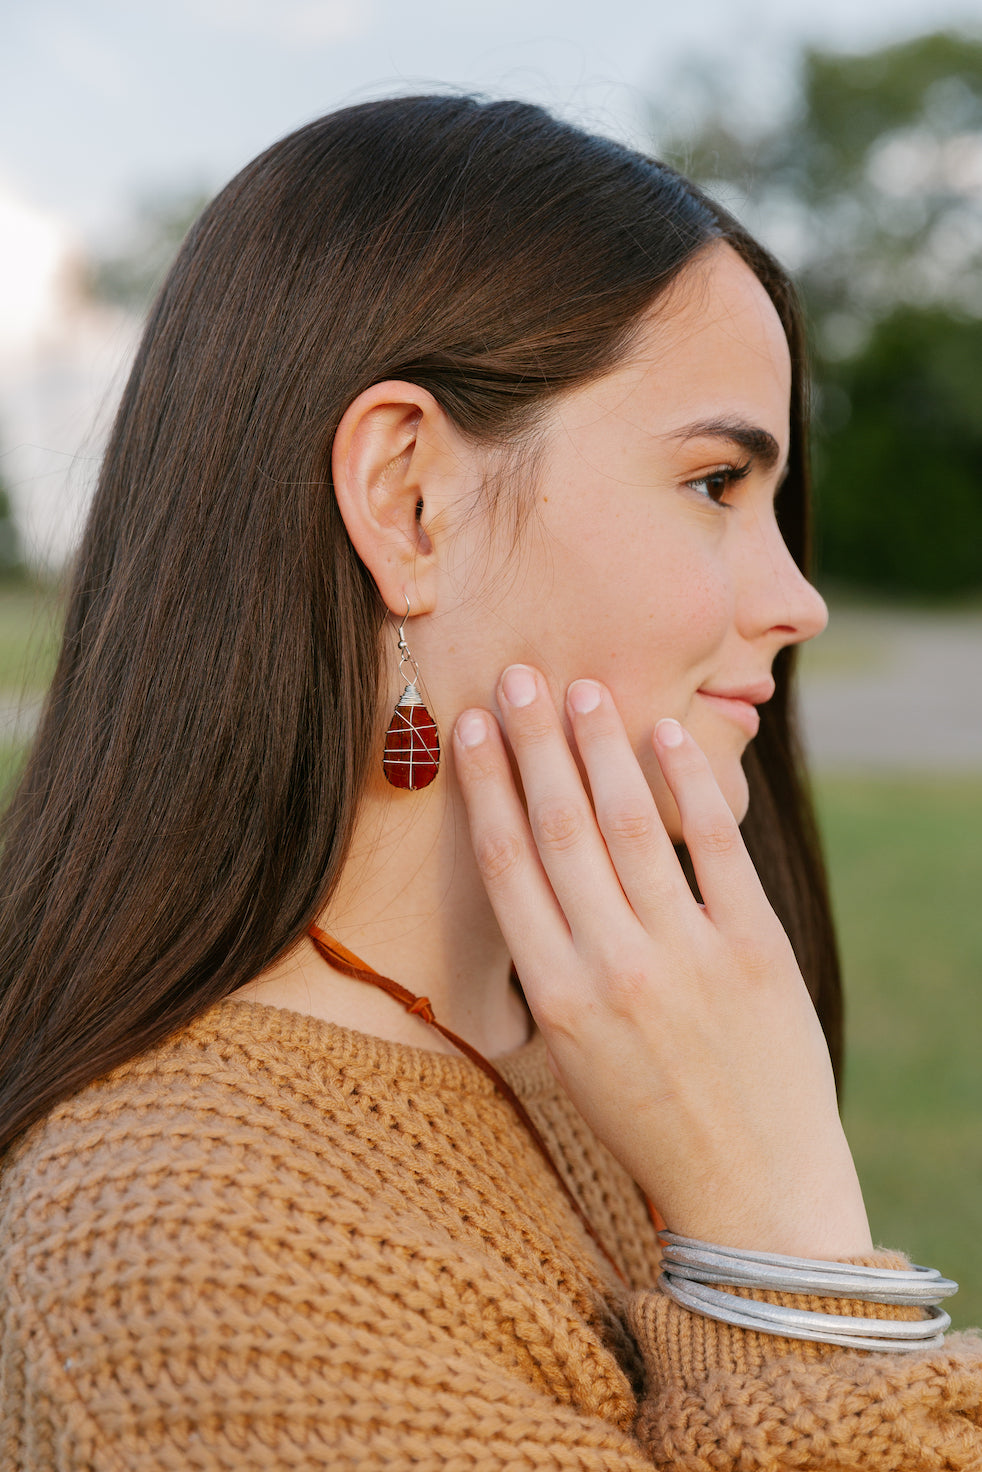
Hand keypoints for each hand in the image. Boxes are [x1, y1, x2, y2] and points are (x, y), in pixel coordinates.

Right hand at [453, 665, 871, 1258]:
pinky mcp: (756, 949)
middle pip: (562, 829)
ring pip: (632, 826)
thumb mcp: (572, 1059)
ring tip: (586, 690)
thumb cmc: (649, 1121)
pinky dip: (690, 787)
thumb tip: (530, 874)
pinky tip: (666, 737)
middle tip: (520, 675)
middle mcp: (614, 969)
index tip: (473, 727)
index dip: (487, 787)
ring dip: (602, 750)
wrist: (753, 1186)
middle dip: (535, 745)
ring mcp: (688, 956)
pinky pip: (716, 849)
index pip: (509, 866)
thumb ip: (550, 969)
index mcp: (558, 999)